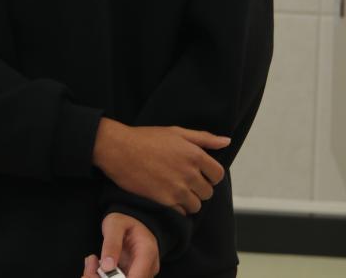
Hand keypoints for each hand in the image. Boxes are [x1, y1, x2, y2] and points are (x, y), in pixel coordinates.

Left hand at [80, 212, 159, 277]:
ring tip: (93, 265)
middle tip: (92, 266)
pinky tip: (97, 267)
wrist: (131, 223)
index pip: (138, 276)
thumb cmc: (124, 222)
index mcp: (148, 252)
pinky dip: (106, 277)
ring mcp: (142, 273)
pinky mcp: (134, 276)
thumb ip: (111, 243)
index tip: (103, 271)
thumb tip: (107, 267)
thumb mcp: (115, 224)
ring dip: (105, 277)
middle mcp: (149, 266)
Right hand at [92, 118, 228, 214]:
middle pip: (208, 192)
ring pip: (196, 205)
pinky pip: (181, 213)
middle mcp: (190, 173)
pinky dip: (176, 208)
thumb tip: (226, 141)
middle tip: (184, 181)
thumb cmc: (146, 138)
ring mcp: (177, 189)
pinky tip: (167, 197)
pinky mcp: (164, 201)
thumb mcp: (176, 132)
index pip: (218, 175)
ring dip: (189, 200)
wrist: (119, 150)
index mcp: (195, 155)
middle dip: (199, 188)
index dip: (210, 176)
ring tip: (176, 191)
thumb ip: (204, 138)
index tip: (199, 174)